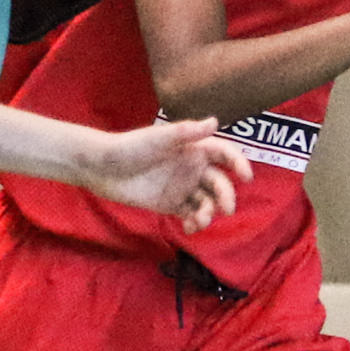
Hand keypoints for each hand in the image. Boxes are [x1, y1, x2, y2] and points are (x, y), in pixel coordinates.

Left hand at [74, 118, 250, 233]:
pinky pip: (191, 215)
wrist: (103, 168)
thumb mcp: (159, 138)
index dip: (238, 163)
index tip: (246, 177)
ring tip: (199, 221)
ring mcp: (182, 187)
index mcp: (193, 149)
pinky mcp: (171, 204)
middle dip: (226, 197)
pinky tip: (190, 228)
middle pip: (219, 183)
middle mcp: (192, 168)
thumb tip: (215, 122)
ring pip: (207, 202)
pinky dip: (195, 223)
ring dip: (209, 213)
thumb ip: (187, 132)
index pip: (223, 155)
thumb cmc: (130, 147)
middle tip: (226, 210)